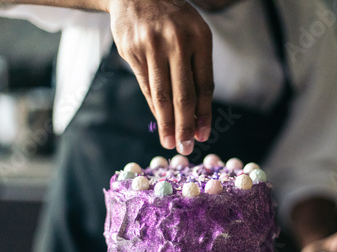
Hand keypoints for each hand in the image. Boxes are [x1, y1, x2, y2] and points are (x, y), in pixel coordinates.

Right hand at [108, 0, 213, 154]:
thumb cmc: (173, 19)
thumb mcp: (193, 34)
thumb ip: (195, 69)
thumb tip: (195, 113)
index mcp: (199, 38)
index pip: (204, 84)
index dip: (204, 113)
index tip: (204, 135)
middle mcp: (176, 41)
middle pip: (182, 94)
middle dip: (185, 125)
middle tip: (186, 148)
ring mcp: (151, 46)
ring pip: (161, 94)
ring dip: (166, 123)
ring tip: (170, 142)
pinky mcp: (131, 51)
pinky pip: (146, 86)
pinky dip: (154, 107)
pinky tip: (159, 121)